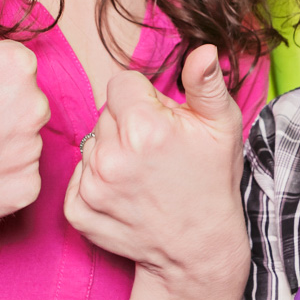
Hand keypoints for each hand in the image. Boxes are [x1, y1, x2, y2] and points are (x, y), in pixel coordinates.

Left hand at [64, 45, 248, 295]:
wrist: (199, 249)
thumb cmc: (212, 182)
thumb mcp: (222, 128)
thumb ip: (206, 84)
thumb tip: (203, 50)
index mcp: (144, 127)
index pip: (121, 83)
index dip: (144, 99)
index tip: (161, 122)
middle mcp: (111, 156)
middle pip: (105, 113)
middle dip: (127, 124)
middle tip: (155, 152)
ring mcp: (91, 186)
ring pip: (91, 144)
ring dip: (110, 152)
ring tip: (141, 175)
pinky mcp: (78, 212)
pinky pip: (77, 178)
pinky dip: (95, 183)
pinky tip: (123, 194)